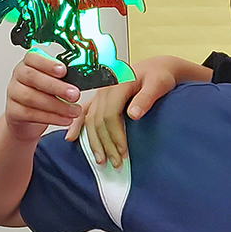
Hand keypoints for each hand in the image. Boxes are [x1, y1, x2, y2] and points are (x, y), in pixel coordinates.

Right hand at [5, 52, 80, 141]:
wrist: (27, 117)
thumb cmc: (44, 95)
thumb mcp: (54, 82)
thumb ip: (64, 78)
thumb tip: (84, 78)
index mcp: (29, 64)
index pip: (33, 58)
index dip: (48, 63)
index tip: (63, 70)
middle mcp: (18, 76)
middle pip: (32, 77)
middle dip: (56, 86)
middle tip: (75, 94)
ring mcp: (13, 94)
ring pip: (32, 97)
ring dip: (57, 105)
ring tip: (74, 111)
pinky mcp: (13, 111)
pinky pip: (31, 114)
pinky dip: (51, 118)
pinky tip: (65, 119)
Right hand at [64, 55, 181, 166]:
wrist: (155, 67)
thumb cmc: (159, 75)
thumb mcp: (158, 84)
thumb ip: (146, 98)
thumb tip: (134, 115)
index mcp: (118, 85)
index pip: (110, 115)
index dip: (115, 135)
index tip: (123, 152)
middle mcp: (105, 90)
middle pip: (99, 121)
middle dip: (106, 144)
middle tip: (116, 163)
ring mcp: (100, 94)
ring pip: (90, 120)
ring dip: (94, 142)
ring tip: (101, 161)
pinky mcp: (99, 98)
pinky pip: (84, 113)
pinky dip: (77, 126)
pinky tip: (71, 138)